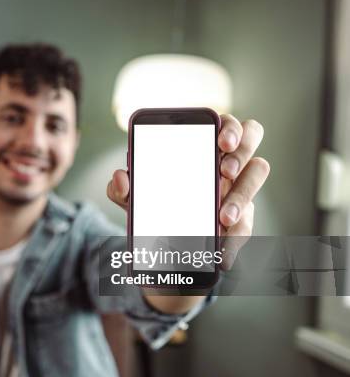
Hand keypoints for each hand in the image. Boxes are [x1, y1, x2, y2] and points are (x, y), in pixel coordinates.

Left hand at [107, 114, 269, 269]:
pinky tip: (222, 253)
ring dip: (243, 195)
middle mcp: (225, 160)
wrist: (163, 242)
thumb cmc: (154, 203)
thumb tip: (120, 178)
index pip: (224, 123)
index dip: (229, 127)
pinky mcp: (242, 218)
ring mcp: (238, 187)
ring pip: (257, 175)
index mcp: (201, 146)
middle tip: (224, 172)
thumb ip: (122, 187)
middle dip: (242, 152)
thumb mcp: (135, 197)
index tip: (221, 142)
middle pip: (252, 137)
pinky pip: (247, 224)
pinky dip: (235, 239)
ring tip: (223, 216)